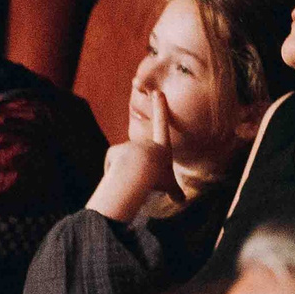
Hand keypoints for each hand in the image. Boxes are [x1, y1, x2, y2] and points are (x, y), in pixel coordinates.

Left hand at [88, 91, 180, 220]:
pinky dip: (114, 172)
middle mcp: (145, 142)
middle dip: (141, 168)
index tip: (158, 92)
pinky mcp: (114, 150)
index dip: (161, 107)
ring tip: (133, 179)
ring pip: (126, 163)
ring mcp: (129, 145)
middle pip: (140, 157)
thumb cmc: (158, 178)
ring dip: (127, 173)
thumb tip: (181, 201)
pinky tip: (119, 176)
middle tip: (145, 178)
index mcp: (161, 147)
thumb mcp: (170, 186)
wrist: (139, 170)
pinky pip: (113, 164)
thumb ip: (175, 192)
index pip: (163, 124)